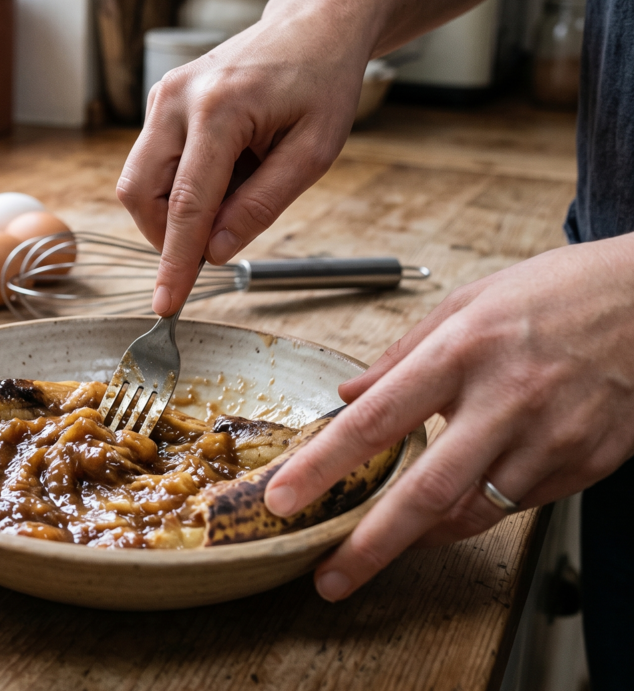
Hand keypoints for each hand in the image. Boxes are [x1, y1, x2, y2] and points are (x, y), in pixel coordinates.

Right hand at [116, 0, 371, 314]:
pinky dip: (181, 183)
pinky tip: (225, 168)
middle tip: (217, 238)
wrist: (312, 28)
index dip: (175, 262)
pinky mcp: (160, 101)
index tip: (165, 305)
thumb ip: (261, 205)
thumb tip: (215, 252)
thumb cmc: (321, 83)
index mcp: (219, 110)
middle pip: (141, 194)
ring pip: (138, 181)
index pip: (185, 205)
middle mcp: (176, 100)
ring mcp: (161, 96)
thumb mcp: (314, 152)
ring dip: (176, 207)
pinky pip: (152, 162)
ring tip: (235, 186)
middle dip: (168, 233)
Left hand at [263, 236, 633, 600]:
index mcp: (462, 351)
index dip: (324, 465)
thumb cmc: (558, 293)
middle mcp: (505, 399)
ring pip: (474, 512)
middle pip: (426, 490)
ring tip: (385, 543)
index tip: (283, 498)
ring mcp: (551, 437)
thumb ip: (403, 354)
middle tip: (330, 578)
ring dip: (423, 536)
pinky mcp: (587, 462)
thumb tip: (348, 394)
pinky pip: (519, 504)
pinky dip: (482, 508)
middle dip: (370, 544)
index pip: (377, 419)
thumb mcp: (469, 302)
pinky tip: (465, 498)